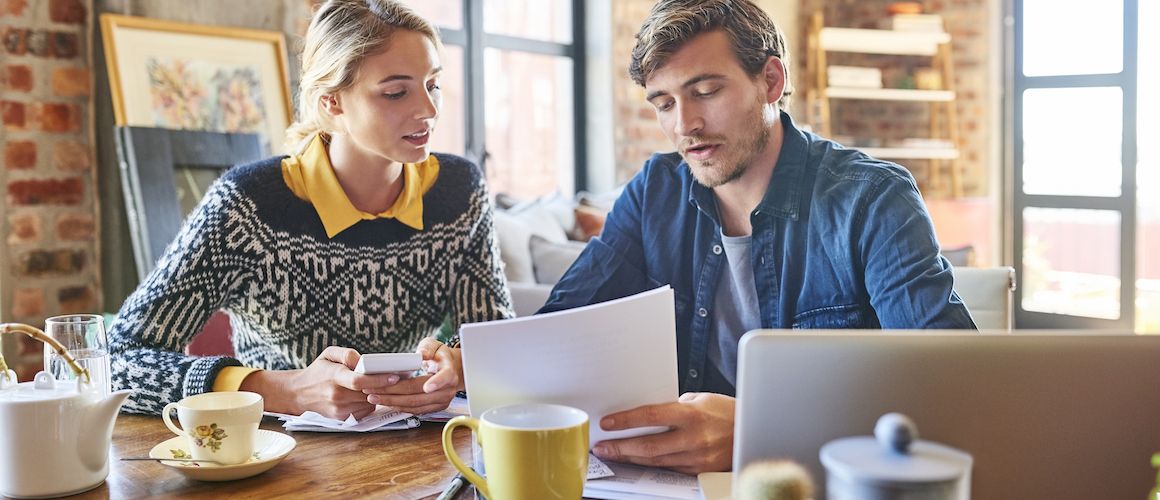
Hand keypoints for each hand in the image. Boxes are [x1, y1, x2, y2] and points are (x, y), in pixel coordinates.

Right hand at [239, 346, 400, 419]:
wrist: (299, 394)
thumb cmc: (317, 371)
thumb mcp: (328, 354)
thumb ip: (346, 354)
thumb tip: (362, 362)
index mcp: (333, 377)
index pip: (359, 381)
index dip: (379, 380)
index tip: (395, 376)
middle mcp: (336, 396)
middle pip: (368, 393)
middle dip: (385, 387)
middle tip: (399, 379)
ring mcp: (339, 410)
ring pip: (369, 403)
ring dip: (378, 395)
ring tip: (384, 384)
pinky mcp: (342, 419)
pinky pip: (365, 410)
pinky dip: (370, 403)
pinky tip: (368, 394)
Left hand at [363, 337, 461, 414]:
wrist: (450, 369)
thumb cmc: (439, 356)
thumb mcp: (435, 345)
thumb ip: (427, 348)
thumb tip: (421, 355)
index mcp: (449, 372)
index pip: (445, 378)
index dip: (436, 383)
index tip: (427, 387)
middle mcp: (447, 390)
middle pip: (420, 394)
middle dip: (395, 393)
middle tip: (375, 390)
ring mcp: (441, 401)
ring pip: (415, 405)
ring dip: (393, 402)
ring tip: (374, 397)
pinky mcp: (434, 408)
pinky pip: (415, 410)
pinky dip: (399, 407)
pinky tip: (385, 402)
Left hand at [592, 392, 734, 474]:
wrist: (754, 431)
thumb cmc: (727, 411)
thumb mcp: (701, 399)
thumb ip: (674, 405)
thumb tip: (648, 412)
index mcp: (692, 414)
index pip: (651, 416)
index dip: (626, 420)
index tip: (607, 423)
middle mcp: (694, 438)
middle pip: (649, 445)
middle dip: (621, 447)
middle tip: (602, 447)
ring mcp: (697, 457)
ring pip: (656, 461)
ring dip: (631, 458)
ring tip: (613, 454)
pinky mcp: (699, 470)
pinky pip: (669, 468)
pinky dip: (651, 465)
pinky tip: (637, 461)